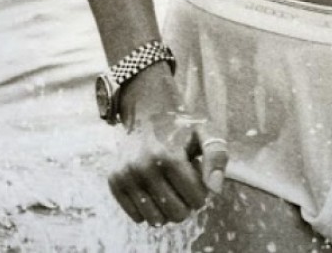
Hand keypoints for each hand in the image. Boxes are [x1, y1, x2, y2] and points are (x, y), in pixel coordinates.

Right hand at [107, 66, 228, 227]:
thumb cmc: (181, 126)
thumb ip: (216, 156)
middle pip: (177, 214)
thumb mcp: (204, 132)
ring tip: (169, 184)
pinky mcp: (114, 182)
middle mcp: (142, 167)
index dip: (202, 191)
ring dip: (167, 208)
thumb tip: (215, 189)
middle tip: (183, 182)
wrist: (147, 112)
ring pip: (157, 220)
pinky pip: (137, 217)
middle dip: (186, 203)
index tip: (196, 174)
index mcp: (167, 155)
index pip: (196, 199)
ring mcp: (126, 176)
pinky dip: (149, 208)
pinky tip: (153, 187)